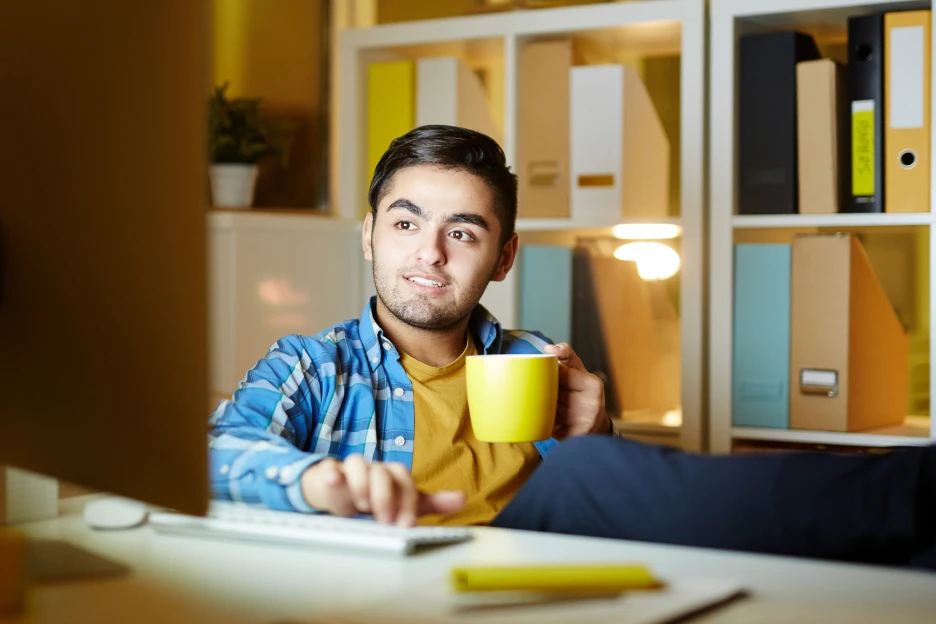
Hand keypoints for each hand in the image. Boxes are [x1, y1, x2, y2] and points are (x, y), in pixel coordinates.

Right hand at [299, 454, 464, 526]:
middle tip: (384, 520)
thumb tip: (462, 499)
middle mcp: (374, 469)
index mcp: (393, 475)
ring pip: (357, 463)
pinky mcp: (329, 474)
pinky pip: (328, 467)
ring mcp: (350, 470)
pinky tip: (333, 480)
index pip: (405, 481)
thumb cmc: (373, 498)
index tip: (405, 525)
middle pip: (383, 472)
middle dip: (386, 496)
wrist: (338, 493)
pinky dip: (331, 473)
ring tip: (361, 507)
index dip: (407, 501)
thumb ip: (430, 502)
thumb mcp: (403, 503)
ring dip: (361, 484)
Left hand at [543, 342, 610, 438]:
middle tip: (547, 393)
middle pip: (553, 394)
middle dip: (546, 393)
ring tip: (551, 406)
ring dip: (544, 408)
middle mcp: (592, 404)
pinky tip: (551, 420)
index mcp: (593, 384)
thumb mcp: (579, 371)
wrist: (597, 425)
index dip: (550, 377)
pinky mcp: (575, 437)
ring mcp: (584, 422)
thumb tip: (549, 348)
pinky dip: (546, 423)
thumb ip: (566, 355)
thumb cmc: (582, 393)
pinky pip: (549, 427)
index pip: (560, 376)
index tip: (549, 378)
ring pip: (550, 410)